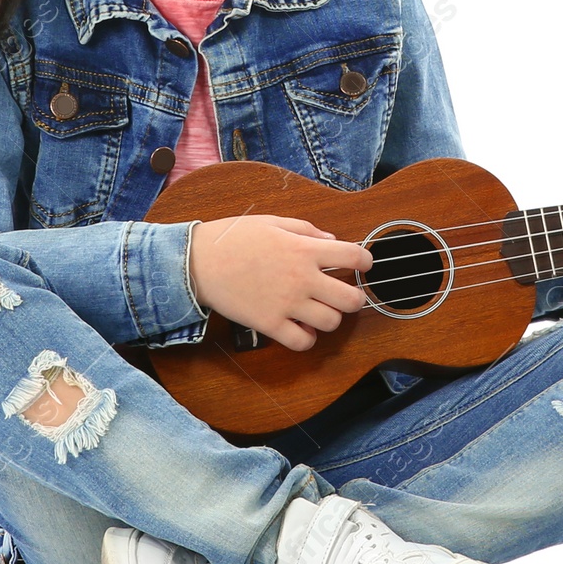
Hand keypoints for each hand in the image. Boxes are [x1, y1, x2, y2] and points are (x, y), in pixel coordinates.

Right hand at [187, 214, 374, 352]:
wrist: (197, 262)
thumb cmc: (233, 238)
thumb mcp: (273, 222)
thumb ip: (306, 230)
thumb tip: (332, 240)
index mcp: (304, 249)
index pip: (353, 257)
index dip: (365, 261)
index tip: (362, 264)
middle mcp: (301, 278)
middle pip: (350, 299)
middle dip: (355, 298)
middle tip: (346, 294)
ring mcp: (286, 304)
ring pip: (331, 323)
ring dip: (330, 317)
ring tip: (319, 309)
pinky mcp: (269, 324)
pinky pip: (302, 342)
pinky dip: (306, 337)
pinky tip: (300, 326)